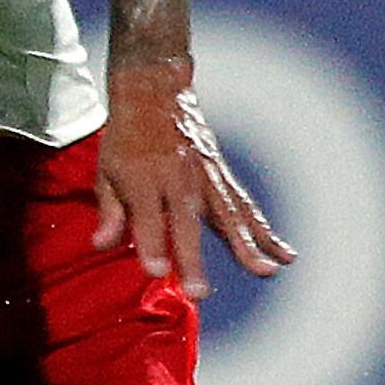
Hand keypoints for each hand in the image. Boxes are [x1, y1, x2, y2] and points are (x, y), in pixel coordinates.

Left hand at [93, 64, 291, 296]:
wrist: (153, 91)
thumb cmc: (125, 137)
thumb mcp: (105, 169)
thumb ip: (109, 210)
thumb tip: (101, 245)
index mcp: (141, 178)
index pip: (145, 217)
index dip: (150, 244)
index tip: (158, 272)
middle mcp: (176, 178)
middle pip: (185, 224)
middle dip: (192, 259)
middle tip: (199, 293)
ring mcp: (204, 176)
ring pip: (225, 215)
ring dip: (245, 245)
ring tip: (264, 271)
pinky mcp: (221, 175)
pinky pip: (244, 206)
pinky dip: (264, 229)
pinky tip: (283, 254)